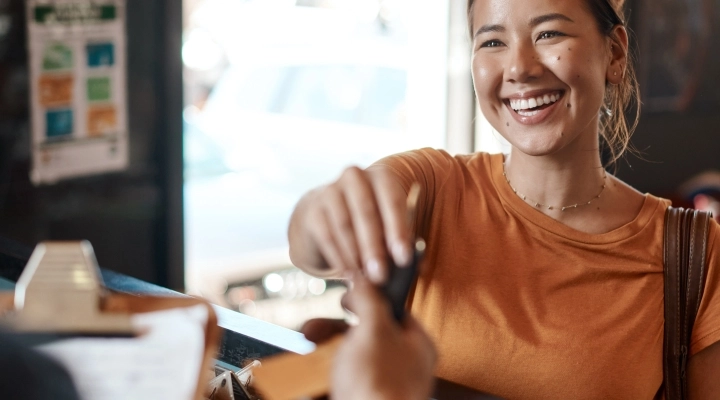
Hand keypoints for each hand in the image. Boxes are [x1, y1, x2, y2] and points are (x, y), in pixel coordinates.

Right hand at [288, 165, 412, 282]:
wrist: (330, 213)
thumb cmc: (371, 222)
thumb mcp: (389, 226)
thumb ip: (403, 242)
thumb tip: (419, 266)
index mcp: (381, 177)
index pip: (393, 201)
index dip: (399, 231)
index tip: (404, 258)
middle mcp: (355, 177)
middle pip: (366, 212)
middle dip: (375, 247)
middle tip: (381, 275)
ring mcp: (330, 191)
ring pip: (344, 225)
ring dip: (355, 255)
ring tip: (365, 279)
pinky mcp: (313, 210)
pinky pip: (327, 236)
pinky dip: (338, 257)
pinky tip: (348, 274)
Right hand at [301, 273, 435, 399]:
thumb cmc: (379, 383)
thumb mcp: (374, 328)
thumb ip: (368, 299)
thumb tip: (362, 277)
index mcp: (415, 345)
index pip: (393, 312)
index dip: (368, 300)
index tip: (345, 297)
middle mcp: (400, 367)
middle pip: (362, 337)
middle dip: (331, 330)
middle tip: (311, 330)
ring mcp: (378, 388)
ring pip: (344, 361)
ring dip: (319, 353)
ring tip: (302, 351)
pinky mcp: (358, 399)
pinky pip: (335, 383)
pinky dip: (317, 378)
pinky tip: (305, 377)